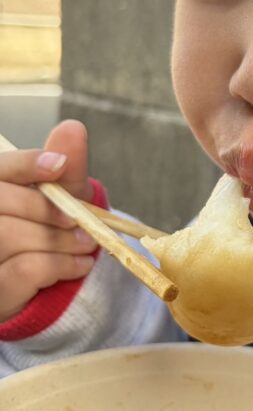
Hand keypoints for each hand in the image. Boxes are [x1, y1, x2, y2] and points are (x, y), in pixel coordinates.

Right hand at [0, 120, 95, 320]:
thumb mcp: (63, 196)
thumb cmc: (50, 229)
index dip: (26, 165)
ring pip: (11, 236)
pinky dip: (60, 264)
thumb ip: (66, 165)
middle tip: (81, 221)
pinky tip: (79, 264)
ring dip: (60, 240)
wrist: (48, 283)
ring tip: (86, 244)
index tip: (59, 166)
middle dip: (49, 211)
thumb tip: (72, 128)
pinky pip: (24, 269)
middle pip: (2, 202)